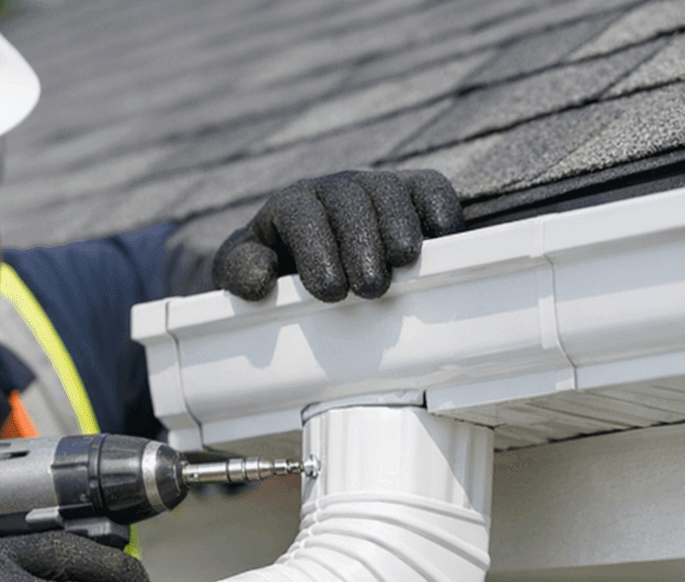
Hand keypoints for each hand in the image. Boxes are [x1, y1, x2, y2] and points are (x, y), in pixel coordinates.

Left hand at [213, 169, 463, 302]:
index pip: (302, 215)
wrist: (300, 256)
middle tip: (371, 287)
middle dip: (362, 242)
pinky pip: (428, 187)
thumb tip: (260, 278)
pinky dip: (439, 206)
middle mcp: (333, 189)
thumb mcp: (241, 271)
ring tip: (405, 261)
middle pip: (349, 200)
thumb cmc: (274, 269)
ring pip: (388, 191)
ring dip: (399, 225)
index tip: (331, 292)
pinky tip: (444, 235)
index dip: (317, 249)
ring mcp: (373, 188)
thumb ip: (240, 271)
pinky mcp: (409, 195)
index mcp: (290, 205)